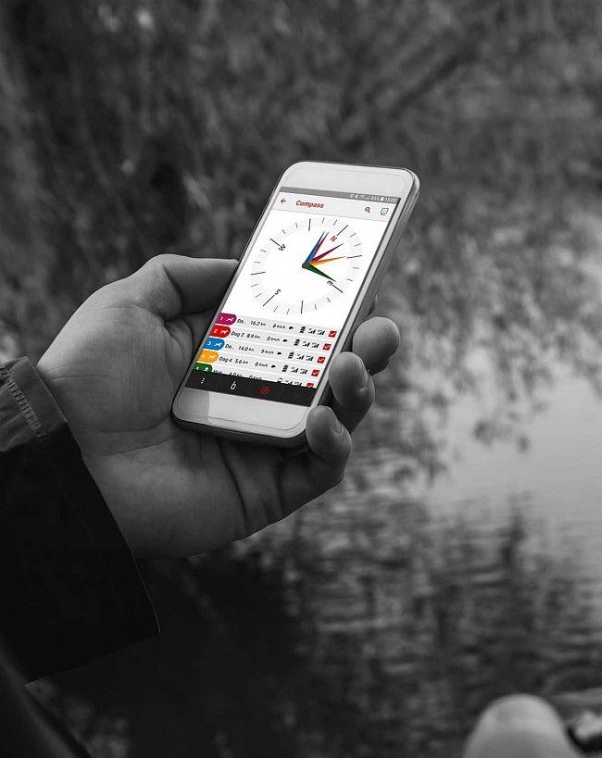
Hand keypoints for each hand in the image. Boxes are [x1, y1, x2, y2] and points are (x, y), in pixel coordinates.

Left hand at [36, 255, 398, 558]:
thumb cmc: (88, 380)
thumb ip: (184, 276)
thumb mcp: (130, 304)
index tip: (361, 286)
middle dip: (368, 351)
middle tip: (383, 330)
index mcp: (229, 362)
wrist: (63, 453)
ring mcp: (264, 450)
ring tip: (352, 365)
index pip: (298, 336)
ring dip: (358, 392)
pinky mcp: (267, 493)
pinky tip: (321, 419)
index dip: (335, 314)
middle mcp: (254, 405)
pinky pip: (321, 470)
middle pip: (330, 378)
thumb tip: (240, 264)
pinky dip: (333, 444)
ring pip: (338, 422)